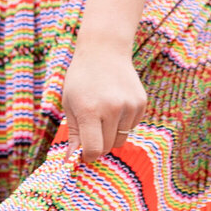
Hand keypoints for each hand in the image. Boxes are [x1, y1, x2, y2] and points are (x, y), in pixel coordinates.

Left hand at [59, 38, 144, 161]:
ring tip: (102, 114)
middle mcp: (112, 109)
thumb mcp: (70, 103)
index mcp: (90, 110)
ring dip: (111, 134)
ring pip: (121, 140)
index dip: (87, 156)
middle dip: (98, 145)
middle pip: (108, 147)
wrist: (104, 51)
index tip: (82, 155)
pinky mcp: (141, 103)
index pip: (94, 149)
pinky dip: (122, 124)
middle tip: (90, 130)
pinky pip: (131, 128)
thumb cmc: (81, 79)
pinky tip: (114, 106)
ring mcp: (129, 106)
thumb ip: (74, 133)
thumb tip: (72, 160)